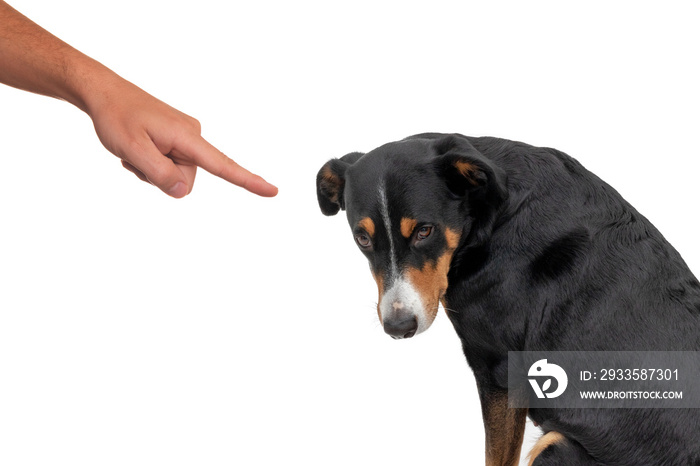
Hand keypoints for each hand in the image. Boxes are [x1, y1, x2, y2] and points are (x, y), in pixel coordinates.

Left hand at [86, 74, 276, 198]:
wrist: (104, 92)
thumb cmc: (116, 117)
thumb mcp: (132, 150)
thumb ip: (159, 174)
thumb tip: (182, 192)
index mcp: (188, 137)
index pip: (224, 165)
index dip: (249, 181)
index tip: (272, 191)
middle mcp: (193, 136)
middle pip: (186, 180)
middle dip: (161, 177)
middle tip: (136, 157)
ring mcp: (186, 137)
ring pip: (177, 174)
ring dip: (153, 170)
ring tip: (135, 150)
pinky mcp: (178, 138)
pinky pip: (171, 164)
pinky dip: (152, 163)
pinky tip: (138, 147)